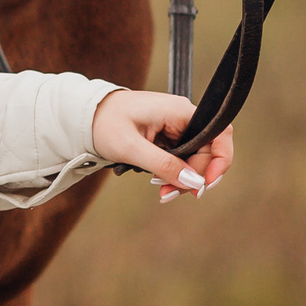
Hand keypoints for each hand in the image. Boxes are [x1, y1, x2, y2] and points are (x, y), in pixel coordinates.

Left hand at [88, 88, 232, 203]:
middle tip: (169, 194)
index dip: (220, 160)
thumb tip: (194, 183)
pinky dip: (174, 173)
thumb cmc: (104, 124)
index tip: (205, 184)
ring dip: (182, 179)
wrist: (85, 117)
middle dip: (193, 177)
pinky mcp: (169, 136)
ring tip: (162, 192)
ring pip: (195, 159)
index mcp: (180, 111)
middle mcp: (184, 116)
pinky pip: (182, 158)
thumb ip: (164, 164)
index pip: (220, 134)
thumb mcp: (131, 148)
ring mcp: (177, 126)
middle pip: (207, 152)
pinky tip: (160, 183)